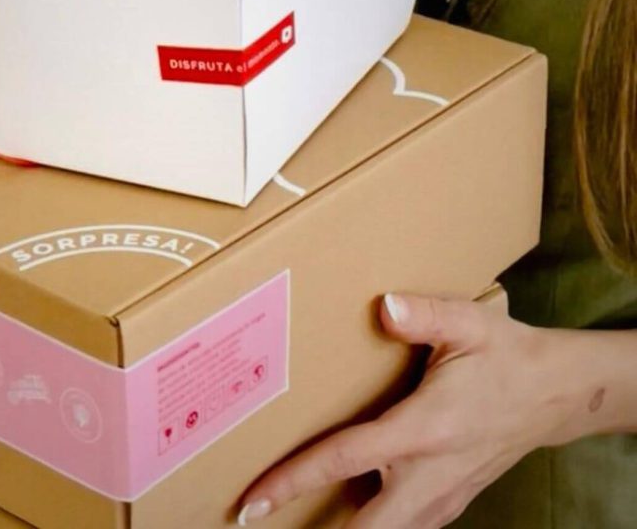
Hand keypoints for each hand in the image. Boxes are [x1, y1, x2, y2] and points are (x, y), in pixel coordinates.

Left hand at [236, 293, 586, 527]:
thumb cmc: (508, 357)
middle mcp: (430, 473)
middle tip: (263, 523)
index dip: (294, 481)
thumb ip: (424, 314)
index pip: (344, 460)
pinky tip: (351, 510)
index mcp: (423, 429)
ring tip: (297, 521)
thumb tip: (384, 305)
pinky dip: (376, 526)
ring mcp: (443, 493)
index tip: (255, 500)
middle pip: (366, 527)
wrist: (558, 394)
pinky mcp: (451, 498)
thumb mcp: (469, 324)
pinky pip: (407, 526)